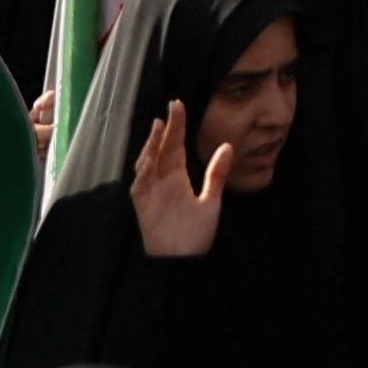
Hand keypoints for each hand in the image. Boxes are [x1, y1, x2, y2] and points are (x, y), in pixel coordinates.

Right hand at [127, 100, 241, 258]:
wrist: (185, 261)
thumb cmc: (196, 234)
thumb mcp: (211, 201)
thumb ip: (216, 174)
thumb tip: (228, 146)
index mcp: (177, 178)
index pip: (174, 146)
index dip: (176, 126)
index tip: (178, 105)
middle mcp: (162, 182)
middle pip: (161, 150)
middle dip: (165, 130)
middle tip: (171, 108)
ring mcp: (151, 193)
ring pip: (146, 164)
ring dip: (151, 147)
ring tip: (159, 128)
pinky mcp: (143, 208)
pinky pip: (139, 188)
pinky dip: (142, 175)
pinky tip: (149, 162)